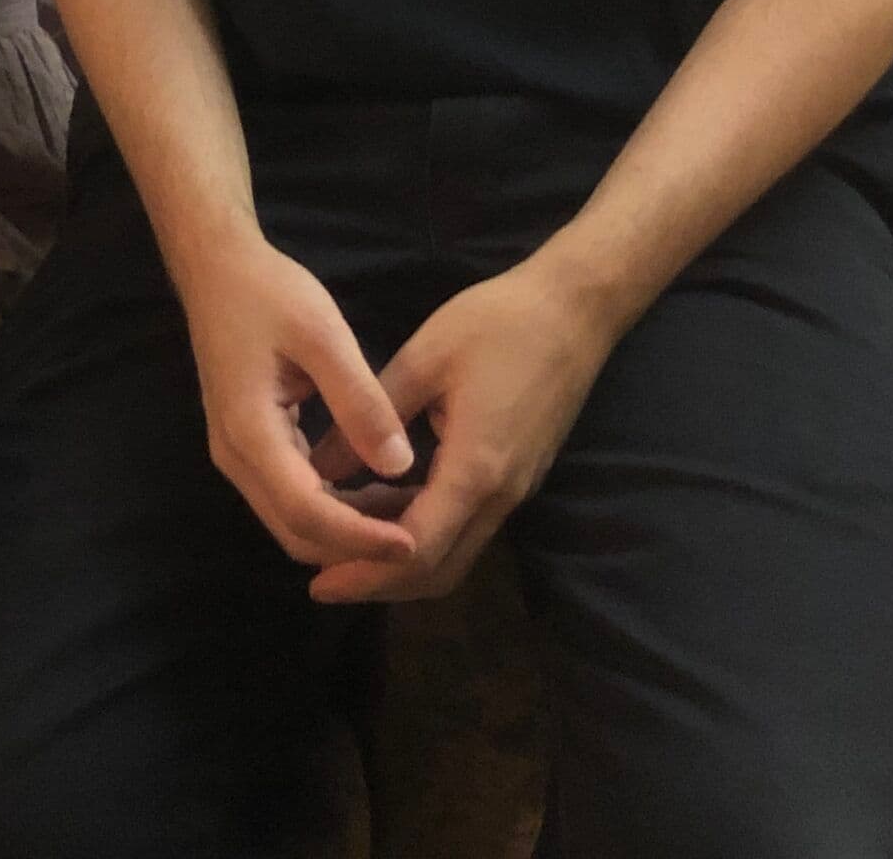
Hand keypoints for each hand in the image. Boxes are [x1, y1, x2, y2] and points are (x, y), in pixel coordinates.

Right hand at [180, 233, 419, 583]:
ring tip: (408, 517)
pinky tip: (376, 492)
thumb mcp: (322, 333)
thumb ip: (359, 400)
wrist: (217, 269)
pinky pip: (292, 496)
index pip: (306, 512)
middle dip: (355, 548)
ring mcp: (238, 455)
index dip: (359, 536)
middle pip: (296, 532)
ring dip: (347, 532)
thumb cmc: (268, 293)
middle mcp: (236, 457)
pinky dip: (335, 508)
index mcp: (250, 431)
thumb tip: (399, 465)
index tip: (412, 542)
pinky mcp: (249, 446)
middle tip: (420, 536)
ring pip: (293, 521)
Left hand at [305, 257, 617, 605]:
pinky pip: (468, 524)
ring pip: (456, 552)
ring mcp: (515, 489)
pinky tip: (382, 504)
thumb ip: (369, 417)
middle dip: (380, 582)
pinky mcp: (519, 475)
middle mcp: (500, 495)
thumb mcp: (423, 358)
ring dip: (401, 558)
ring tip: (342, 543)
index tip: (318, 584)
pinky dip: (424, 529)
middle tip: (323, 579)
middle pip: (440, 570)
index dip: (366, 573)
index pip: (418, 550)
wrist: (573, 308)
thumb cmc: (495, 323)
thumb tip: (319, 466)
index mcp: (475, 468)